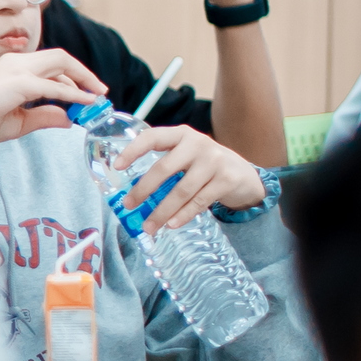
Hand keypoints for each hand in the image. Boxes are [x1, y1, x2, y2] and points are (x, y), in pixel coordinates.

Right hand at [0, 48, 109, 141]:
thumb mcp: (20, 120)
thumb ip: (44, 116)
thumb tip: (68, 118)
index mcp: (14, 67)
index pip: (50, 65)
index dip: (72, 79)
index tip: (87, 94)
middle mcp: (17, 62)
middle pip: (60, 58)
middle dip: (84, 73)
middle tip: (101, 91)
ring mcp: (19, 69)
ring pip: (60, 63)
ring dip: (83, 78)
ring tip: (97, 95)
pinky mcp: (21, 83)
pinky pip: (55, 88)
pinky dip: (74, 94)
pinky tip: (86, 103)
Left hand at [111, 126, 267, 232]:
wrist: (243, 174)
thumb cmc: (204, 166)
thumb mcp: (186, 156)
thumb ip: (165, 166)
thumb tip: (133, 195)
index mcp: (181, 134)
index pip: (152, 137)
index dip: (133, 150)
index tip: (117, 166)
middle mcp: (197, 143)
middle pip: (164, 168)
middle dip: (143, 190)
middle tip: (129, 206)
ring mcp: (214, 160)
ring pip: (182, 190)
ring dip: (162, 211)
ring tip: (149, 226)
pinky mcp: (227, 179)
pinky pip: (199, 201)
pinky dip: (183, 215)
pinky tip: (171, 224)